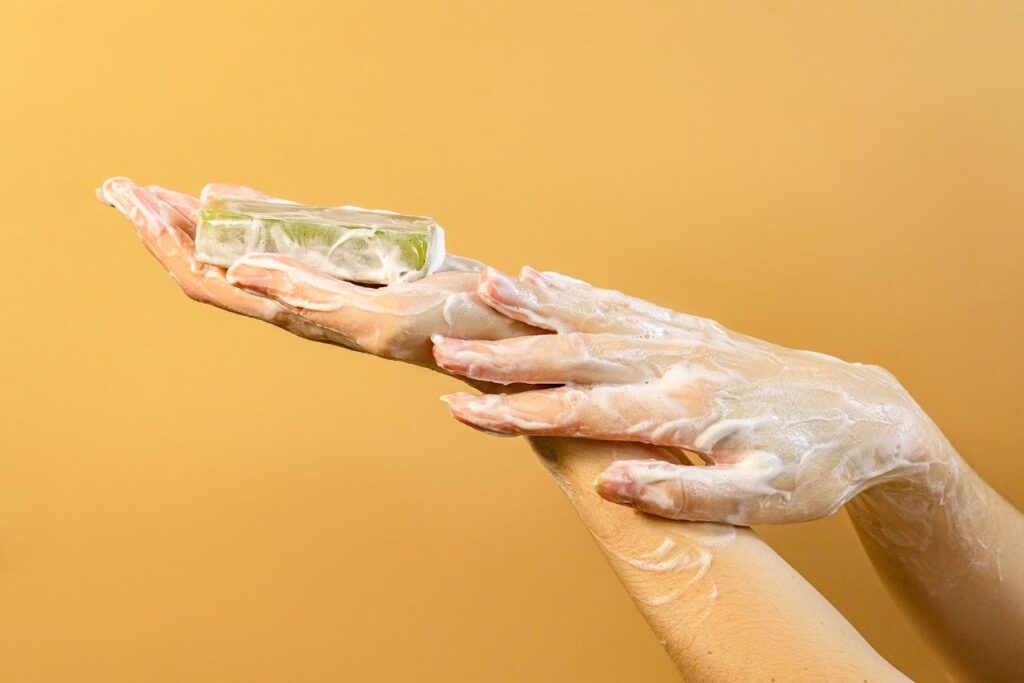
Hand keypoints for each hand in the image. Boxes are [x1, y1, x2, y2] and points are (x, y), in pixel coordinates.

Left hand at [97, 178, 534, 369]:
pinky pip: (283, 234)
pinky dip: (249, 212)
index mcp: (295, 313)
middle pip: (210, 262)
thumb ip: (311, 297)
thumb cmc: (443, 328)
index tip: (134, 204)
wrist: (488, 323)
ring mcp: (315, 279)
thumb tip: (241, 266)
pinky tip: (227, 196)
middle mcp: (294, 297)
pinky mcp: (340, 262)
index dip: (166, 244)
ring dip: (194, 220)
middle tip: (124, 189)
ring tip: (155, 192)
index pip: (208, 279)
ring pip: (239, 247)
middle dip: (163, 227)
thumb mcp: (376, 317)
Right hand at [435, 267, 950, 524]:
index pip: (583, 411)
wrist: (866, 415)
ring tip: (484, 284)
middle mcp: (675, 364)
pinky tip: (546, 277)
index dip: (517, 411)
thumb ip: (685, 491)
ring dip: (537, 304)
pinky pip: (624, 303)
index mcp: (684, 410)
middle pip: (576, 354)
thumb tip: (612, 482)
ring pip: (595, 316)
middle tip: (444, 346)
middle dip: (506, 352)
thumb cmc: (813, 467)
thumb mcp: (761, 499)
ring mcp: (681, 340)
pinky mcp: (689, 329)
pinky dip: (580, 290)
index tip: (459, 408)